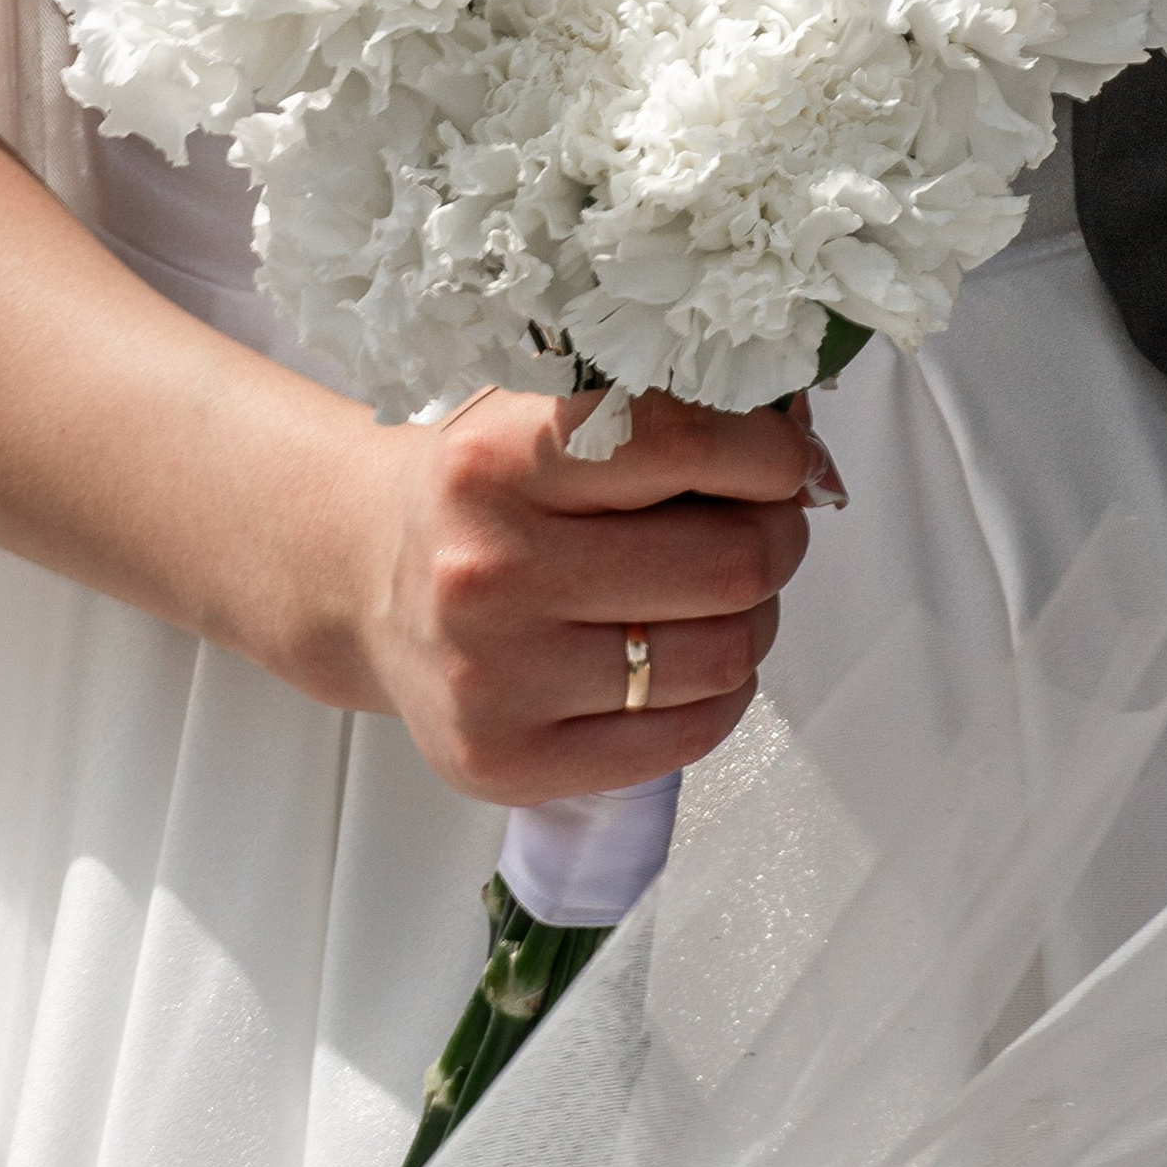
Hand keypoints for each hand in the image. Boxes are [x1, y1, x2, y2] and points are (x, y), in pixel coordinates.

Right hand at [353, 387, 838, 803]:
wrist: (369, 581)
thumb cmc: (484, 493)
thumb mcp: (543, 413)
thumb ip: (664, 408)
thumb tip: (797, 423)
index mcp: (494, 456)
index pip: (686, 443)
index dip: (770, 450)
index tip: (784, 456)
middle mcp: (486, 568)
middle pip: (731, 561)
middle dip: (777, 537)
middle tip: (763, 525)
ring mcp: (493, 675)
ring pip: (724, 653)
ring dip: (755, 618)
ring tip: (720, 595)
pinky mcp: (508, 759)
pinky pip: (689, 735)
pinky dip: (720, 693)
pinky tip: (686, 657)